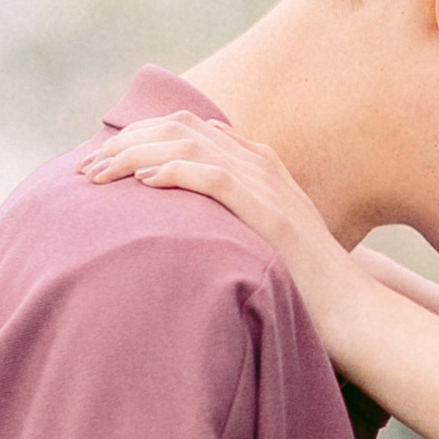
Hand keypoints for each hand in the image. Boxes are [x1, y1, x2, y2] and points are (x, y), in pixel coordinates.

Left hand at [78, 112, 360, 342]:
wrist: (352, 310)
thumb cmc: (303, 284)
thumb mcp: (261, 239)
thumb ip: (230, 218)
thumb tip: (181, 219)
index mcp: (257, 164)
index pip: (186, 128)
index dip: (138, 136)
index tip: (102, 160)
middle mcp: (260, 164)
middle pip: (179, 128)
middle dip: (126, 140)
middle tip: (86, 167)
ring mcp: (267, 186)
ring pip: (187, 146)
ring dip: (135, 154)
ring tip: (99, 173)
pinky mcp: (268, 213)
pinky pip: (212, 177)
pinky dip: (174, 173)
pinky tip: (144, 182)